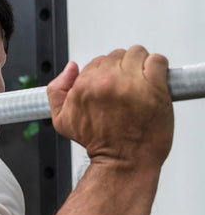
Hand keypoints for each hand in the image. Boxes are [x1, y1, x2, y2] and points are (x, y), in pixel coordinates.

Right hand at [46, 46, 173, 167]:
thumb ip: (57, 90)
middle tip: (125, 88)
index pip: (97, 61)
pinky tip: (152, 82)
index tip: (111, 86)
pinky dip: (156, 66)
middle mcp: (106, 81)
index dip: (106, 73)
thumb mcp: (62, 120)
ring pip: (137, 53)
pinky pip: (157, 60)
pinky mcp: (154, 87)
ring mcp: (132, 83)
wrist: (124, 160)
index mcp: (84, 86)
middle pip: (117, 56)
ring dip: (139, 65)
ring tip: (140, 84)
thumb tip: (71, 68)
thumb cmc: (98, 142)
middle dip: (122, 68)